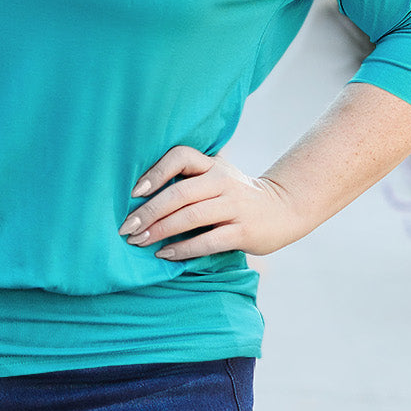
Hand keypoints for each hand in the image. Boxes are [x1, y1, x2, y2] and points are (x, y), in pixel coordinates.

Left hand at [119, 145, 306, 259]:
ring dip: (160, 231)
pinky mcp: (243, 231)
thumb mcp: (216, 176)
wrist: (283, 209)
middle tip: (127, 228)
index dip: (155, 171)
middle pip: (179, 193)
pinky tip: (165, 254)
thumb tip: (138, 197)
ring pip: (190, 217)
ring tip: (139, 242)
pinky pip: (208, 241)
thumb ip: (188, 180)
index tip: (134, 191)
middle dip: (148, 212)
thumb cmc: (235, 195)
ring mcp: (235, 206)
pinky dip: (183, 249)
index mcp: (212, 165)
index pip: (180, 156)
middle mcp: (222, 181)